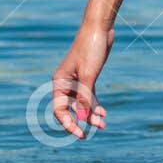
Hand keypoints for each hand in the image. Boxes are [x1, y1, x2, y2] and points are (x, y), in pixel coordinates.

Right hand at [52, 24, 112, 139]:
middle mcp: (66, 83)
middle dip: (81, 121)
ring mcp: (76, 81)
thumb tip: (84, 120)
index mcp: (60, 82)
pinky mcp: (87, 78)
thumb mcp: (88, 75)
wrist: (99, 29)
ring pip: (82, 104)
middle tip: (91, 134)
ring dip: (91, 115)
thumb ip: (85, 98)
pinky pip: (89, 97)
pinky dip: (95, 105)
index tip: (81, 133)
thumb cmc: (91, 49)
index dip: (68, 124)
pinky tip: (103, 114)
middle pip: (70, 109)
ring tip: (103, 124)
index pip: (60, 110)